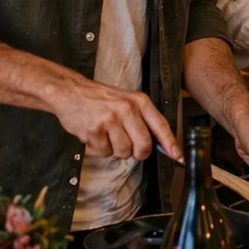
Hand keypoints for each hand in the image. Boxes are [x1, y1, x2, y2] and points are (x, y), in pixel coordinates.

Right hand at [49, 80, 180, 161]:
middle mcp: (127, 109)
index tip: (177, 156)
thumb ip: (142, 119)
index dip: (170, 144)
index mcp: (140, 101)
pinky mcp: (94, 130)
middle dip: (138, 153)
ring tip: (107, 136)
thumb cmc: (101, 99)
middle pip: (143, 145)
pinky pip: (104, 153)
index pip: (161, 126)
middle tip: (130, 149)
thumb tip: (160, 144)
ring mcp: (110, 120)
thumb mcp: (127, 101)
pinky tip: (95, 136)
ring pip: (123, 152)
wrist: (70, 92)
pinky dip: (99, 149)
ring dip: (115, 151)